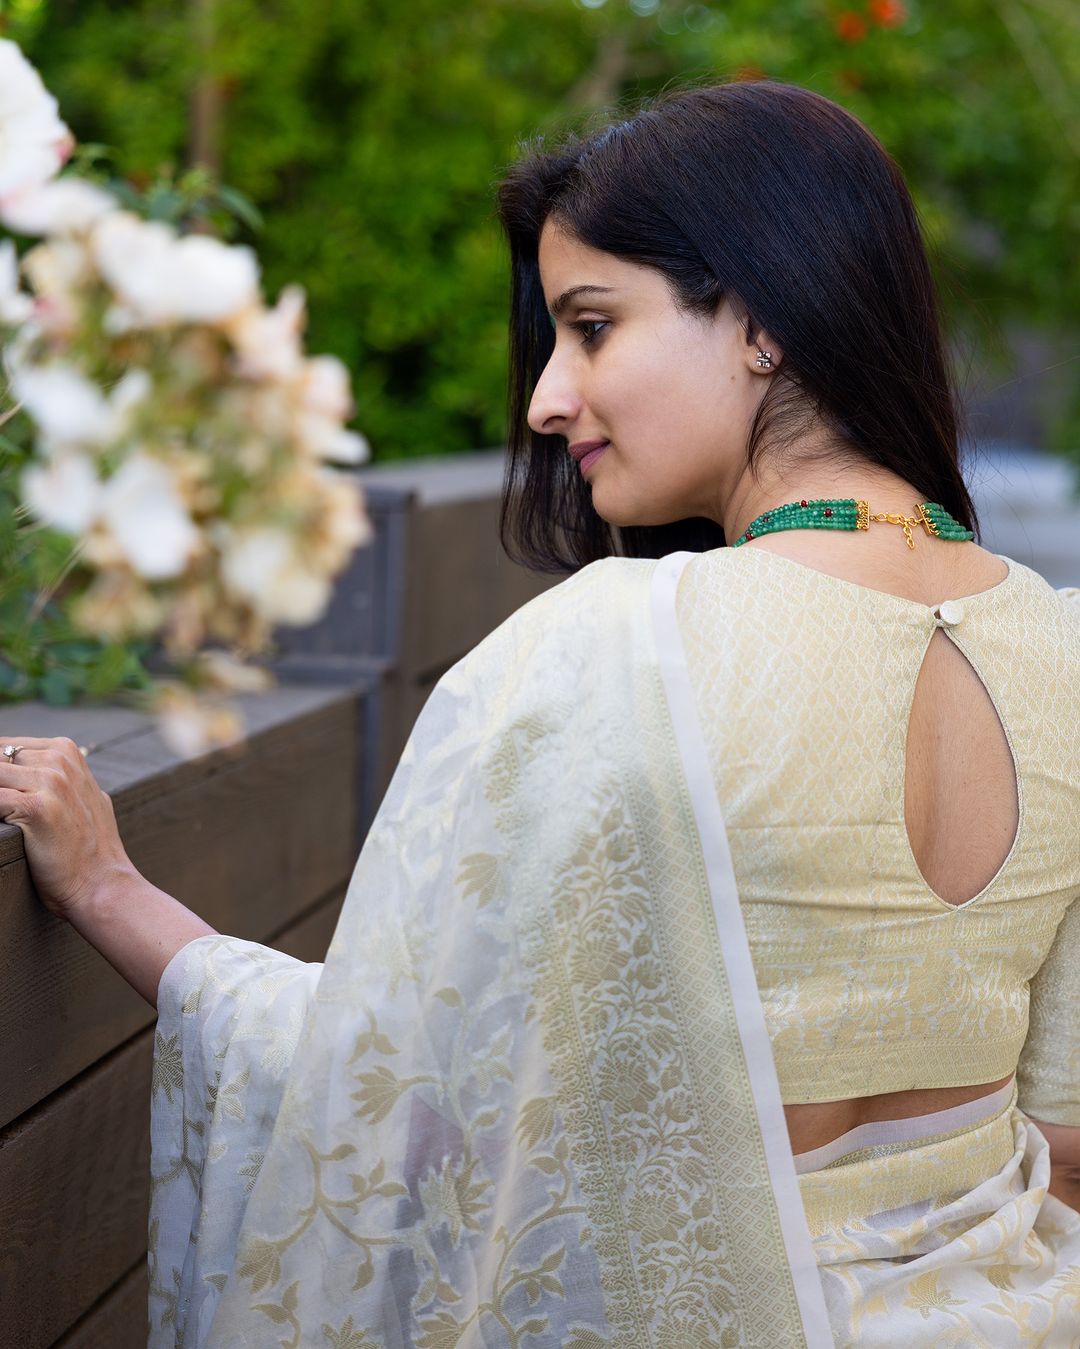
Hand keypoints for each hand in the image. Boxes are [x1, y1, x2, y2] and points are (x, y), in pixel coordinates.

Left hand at [0, 736, 135, 918]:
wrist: (101, 883)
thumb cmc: (87, 847)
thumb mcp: (82, 796)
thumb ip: (58, 775)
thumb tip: (22, 767)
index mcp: (66, 751)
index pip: (6, 747)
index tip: (5, 800)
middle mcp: (59, 760)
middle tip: (5, 810)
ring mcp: (50, 782)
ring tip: (5, 819)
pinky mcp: (37, 808)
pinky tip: (4, 829)